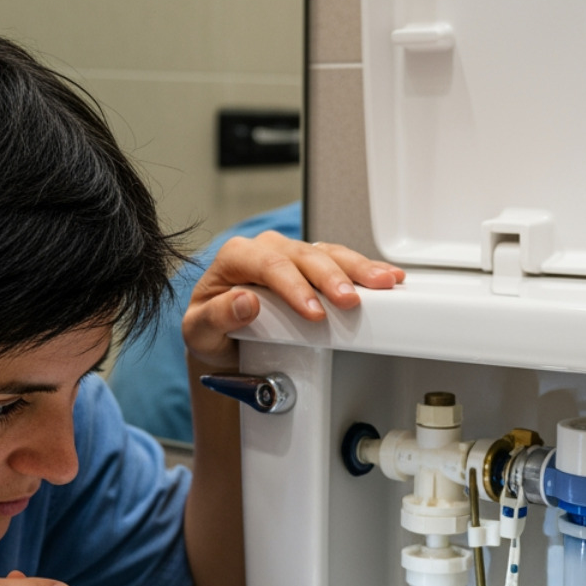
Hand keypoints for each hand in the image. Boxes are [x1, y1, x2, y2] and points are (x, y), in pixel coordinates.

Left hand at [182, 233, 405, 367]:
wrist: (222, 336)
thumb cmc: (210, 329)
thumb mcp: (199, 331)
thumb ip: (216, 317)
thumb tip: (244, 303)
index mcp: (236, 257)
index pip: (269, 265)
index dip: (294, 287)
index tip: (313, 312)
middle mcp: (266, 249)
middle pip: (304, 256)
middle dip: (331, 278)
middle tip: (350, 301)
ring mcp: (291, 255)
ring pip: (328, 253)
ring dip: (357, 268)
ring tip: (382, 283)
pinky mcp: (312, 266)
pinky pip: (340, 260)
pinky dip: (363, 269)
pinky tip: (385, 277)